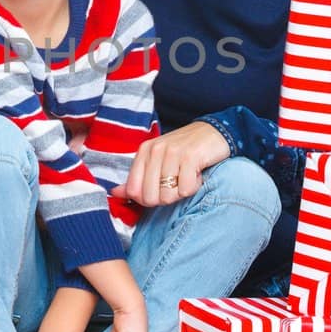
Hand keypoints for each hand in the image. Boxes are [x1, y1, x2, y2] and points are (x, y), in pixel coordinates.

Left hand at [114, 121, 229, 208]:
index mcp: (144, 151)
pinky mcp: (190, 157)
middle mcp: (155, 150)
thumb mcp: (158, 160)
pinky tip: (197, 174)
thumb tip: (115, 193)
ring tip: (188, 176)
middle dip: (165, 198)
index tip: (160, 190)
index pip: (133, 191)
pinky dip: (194, 187)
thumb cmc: (185, 150)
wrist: (215, 132)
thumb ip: (137, 178)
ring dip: (181, 192)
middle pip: (150, 197)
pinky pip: (186, 190)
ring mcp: (172, 152)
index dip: (147, 199)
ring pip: (168, 196)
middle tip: (177, 183)